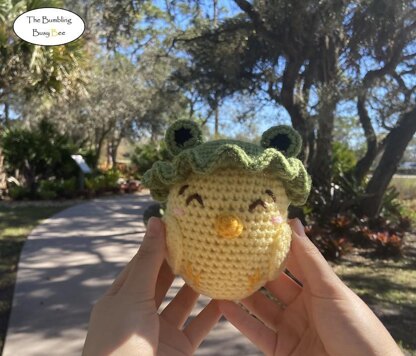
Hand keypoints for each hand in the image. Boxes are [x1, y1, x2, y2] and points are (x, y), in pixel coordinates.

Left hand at [83, 217, 220, 355]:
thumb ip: (148, 261)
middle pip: (166, 278)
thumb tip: (155, 221)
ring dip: (201, 283)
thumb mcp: (132, 297)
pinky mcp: (180, 346)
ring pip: (185, 300)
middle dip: (184, 260)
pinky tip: (228, 294)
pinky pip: (200, 324)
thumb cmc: (120, 344)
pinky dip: (214, 311)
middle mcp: (142, 310)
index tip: (183, 224)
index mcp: (123, 296)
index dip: (162, 242)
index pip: (145, 261)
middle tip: (206, 239)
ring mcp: (162, 329)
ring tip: (220, 261)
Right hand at [218, 219, 401, 355]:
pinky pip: (255, 331)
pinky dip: (239, 318)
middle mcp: (302, 307)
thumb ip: (308, 258)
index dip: (275, 247)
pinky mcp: (280, 349)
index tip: (254, 230)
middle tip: (231, 251)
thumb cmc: (356, 328)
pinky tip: (222, 303)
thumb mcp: (330, 289)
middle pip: (273, 284)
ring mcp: (290, 328)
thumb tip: (293, 221)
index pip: (292, 262)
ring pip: (260, 306)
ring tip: (221, 274)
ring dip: (241, 293)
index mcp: (318, 289)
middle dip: (253, 269)